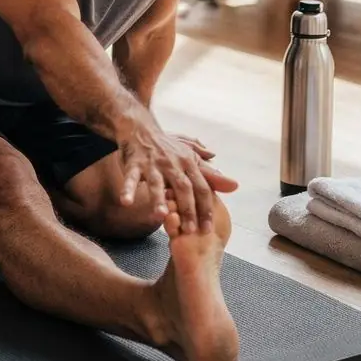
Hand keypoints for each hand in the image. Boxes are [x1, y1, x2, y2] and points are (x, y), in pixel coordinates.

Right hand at [117, 110, 237, 233]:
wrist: (140, 129)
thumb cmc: (168, 147)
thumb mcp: (191, 157)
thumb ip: (211, 173)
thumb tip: (234, 185)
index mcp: (188, 162)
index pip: (202, 187)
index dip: (206, 208)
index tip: (209, 229)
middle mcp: (173, 163)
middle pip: (183, 187)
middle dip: (187, 209)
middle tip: (190, 231)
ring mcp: (153, 163)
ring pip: (157, 183)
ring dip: (159, 199)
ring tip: (161, 216)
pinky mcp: (135, 163)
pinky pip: (131, 177)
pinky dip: (128, 189)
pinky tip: (126, 202)